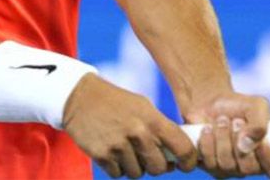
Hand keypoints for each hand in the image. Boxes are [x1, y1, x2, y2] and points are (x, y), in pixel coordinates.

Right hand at [63, 74, 196, 177]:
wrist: (81, 98)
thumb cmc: (118, 103)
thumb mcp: (144, 107)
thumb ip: (161, 129)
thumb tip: (177, 157)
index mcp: (152, 120)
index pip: (182, 147)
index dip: (188, 160)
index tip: (185, 164)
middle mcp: (138, 133)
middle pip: (158, 168)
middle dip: (155, 165)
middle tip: (148, 156)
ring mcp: (119, 145)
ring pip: (137, 173)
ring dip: (134, 166)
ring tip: (127, 149)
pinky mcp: (102, 155)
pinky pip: (118, 174)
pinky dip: (117, 167)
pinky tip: (113, 151)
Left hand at [185, 92, 269, 177]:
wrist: (211, 103)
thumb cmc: (240, 106)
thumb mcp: (257, 106)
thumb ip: (260, 124)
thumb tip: (248, 144)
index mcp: (269, 152)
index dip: (268, 157)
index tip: (260, 139)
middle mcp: (252, 165)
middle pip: (248, 168)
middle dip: (239, 140)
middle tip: (236, 120)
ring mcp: (232, 169)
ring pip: (227, 164)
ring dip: (223, 137)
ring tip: (221, 120)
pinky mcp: (212, 167)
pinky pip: (209, 162)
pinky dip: (208, 141)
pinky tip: (207, 129)